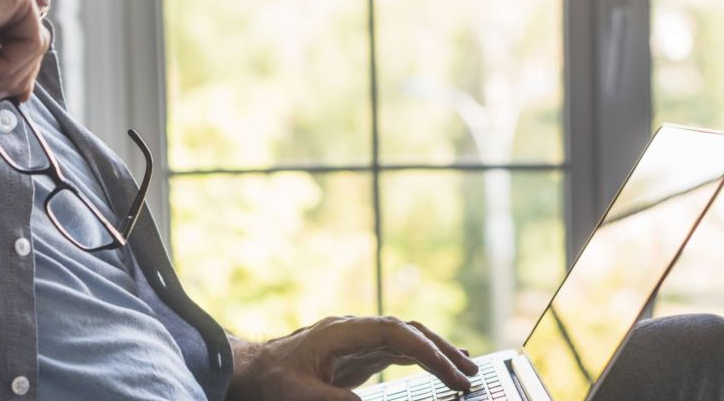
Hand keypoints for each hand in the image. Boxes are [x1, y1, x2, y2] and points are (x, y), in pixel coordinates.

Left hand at [228, 316, 478, 400]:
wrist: (252, 370)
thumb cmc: (272, 380)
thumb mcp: (300, 394)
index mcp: (341, 332)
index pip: (394, 334)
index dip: (426, 351)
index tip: (449, 373)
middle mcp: (354, 329)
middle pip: (407, 331)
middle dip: (441, 349)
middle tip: (471, 375)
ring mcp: (358, 339)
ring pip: (407, 338)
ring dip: (437, 353)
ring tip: (467, 373)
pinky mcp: (359, 353)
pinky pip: (398, 351)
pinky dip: (423, 358)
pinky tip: (442, 368)